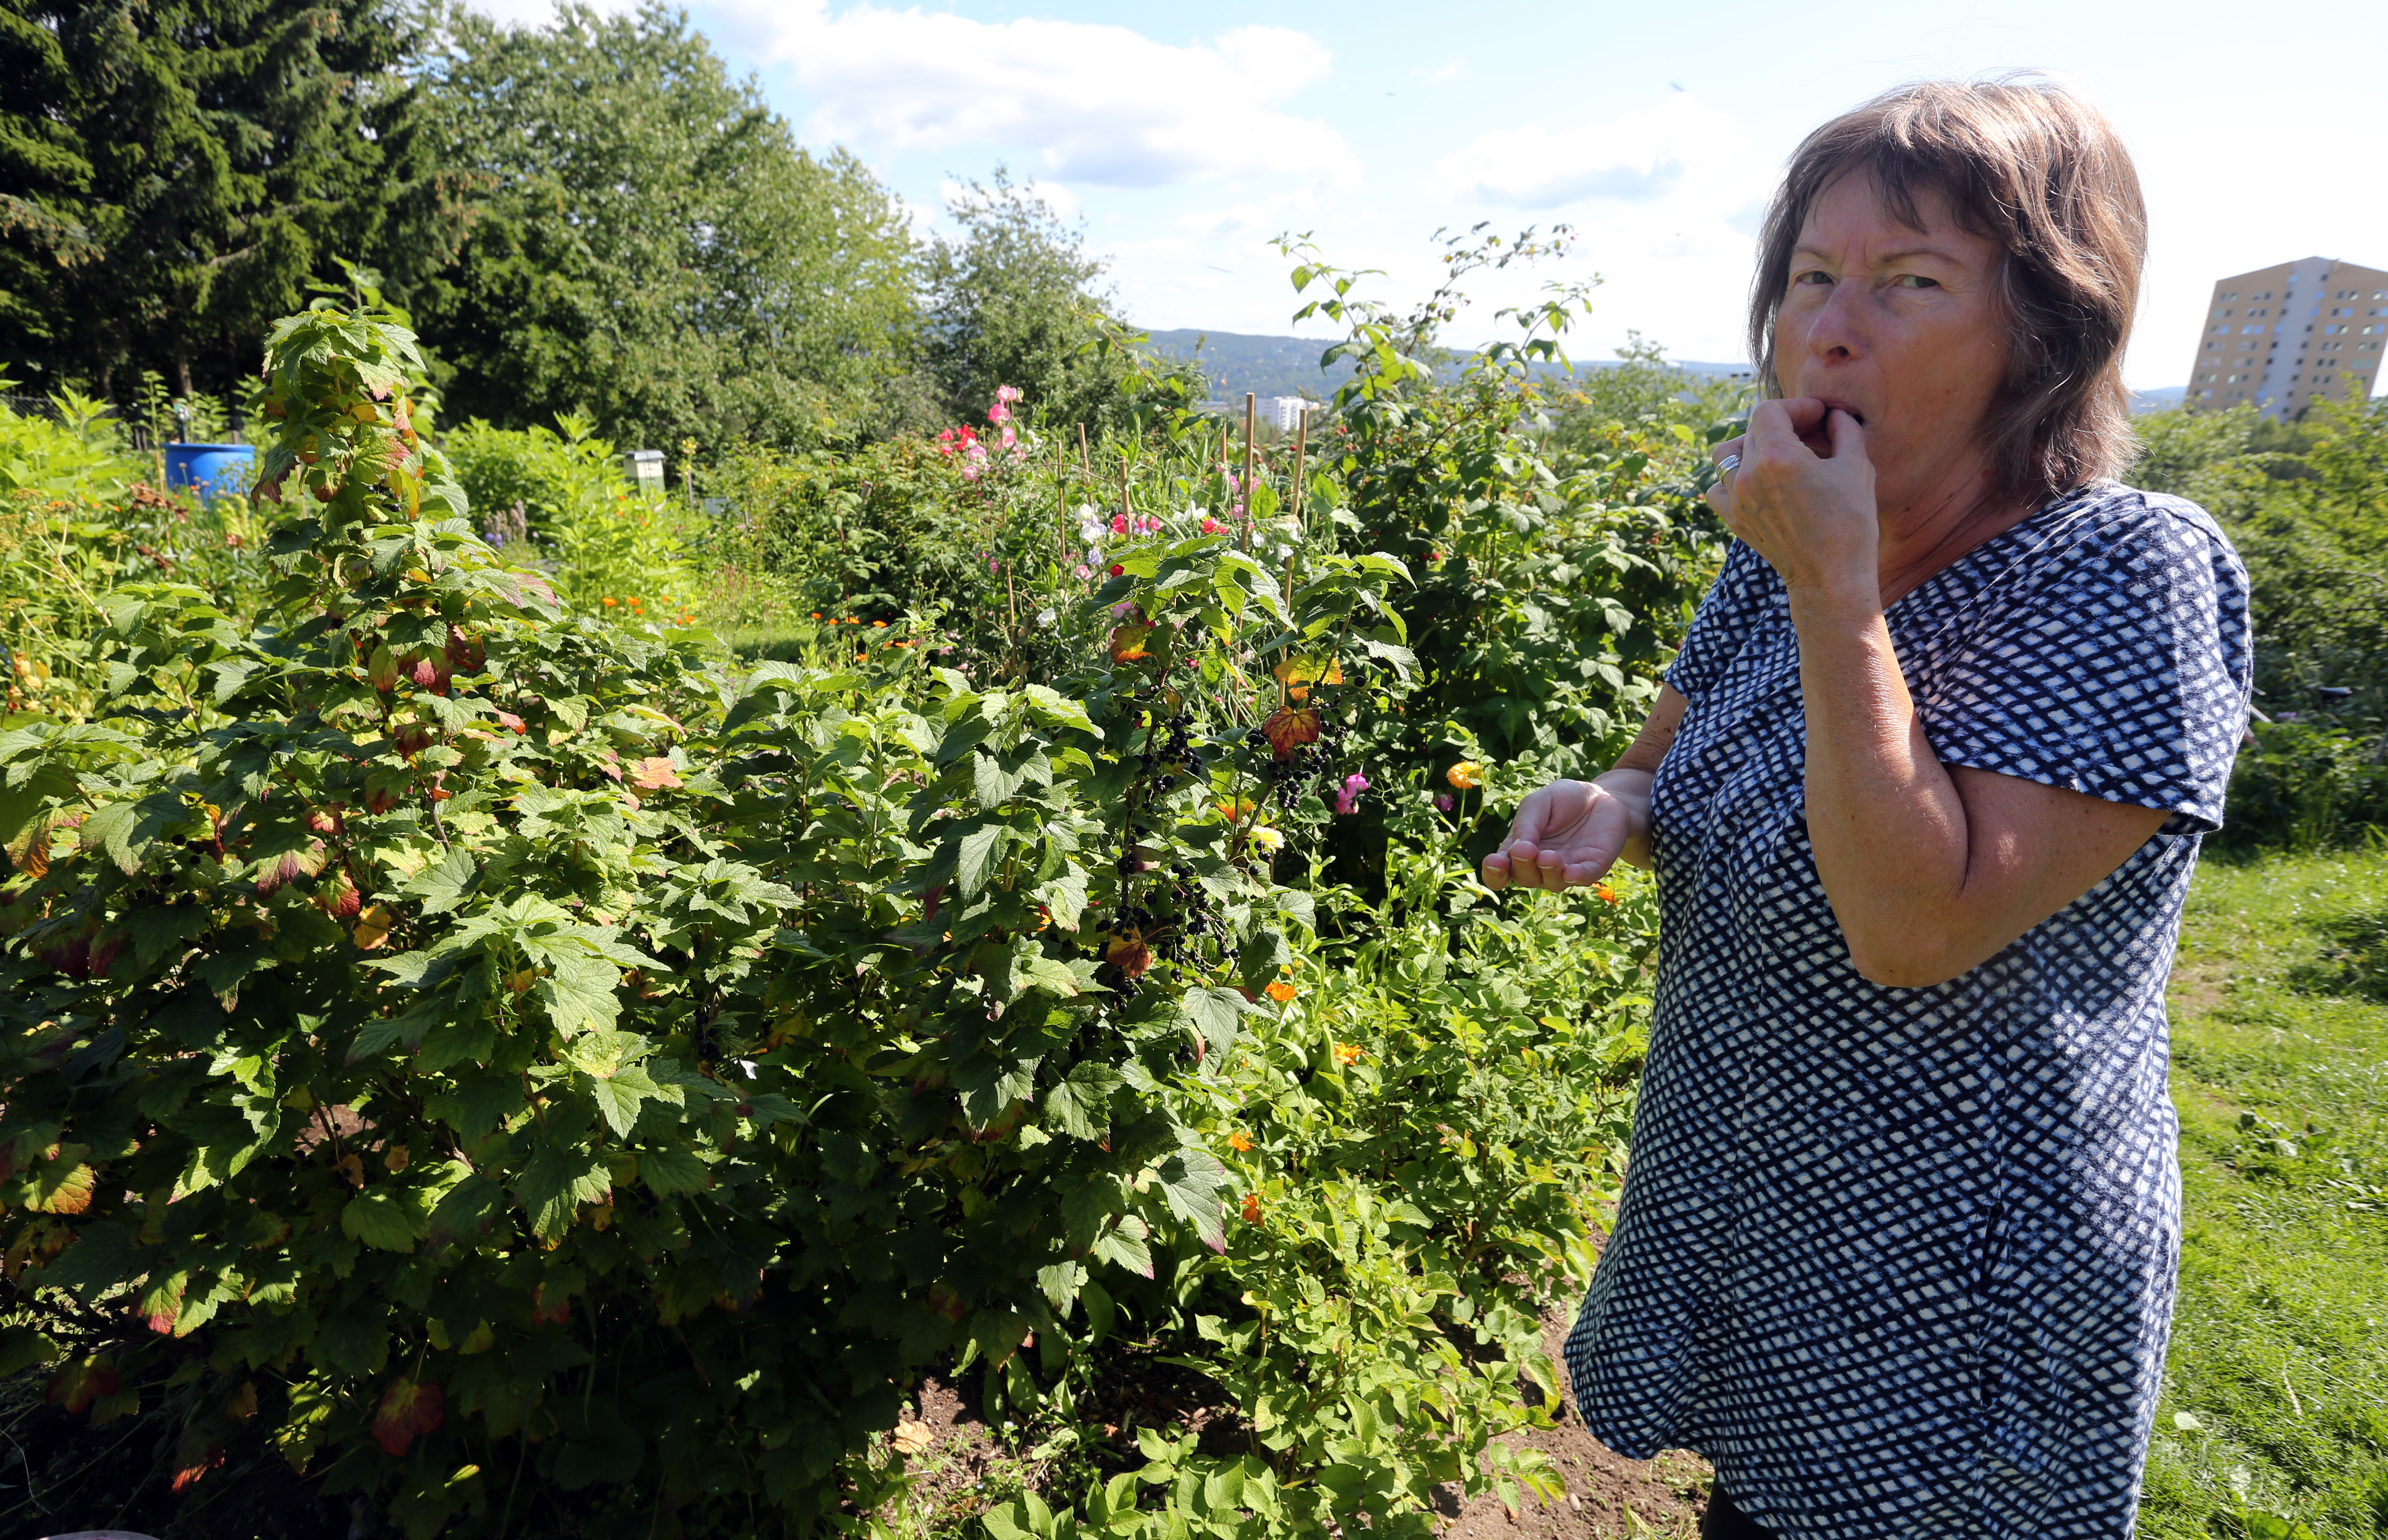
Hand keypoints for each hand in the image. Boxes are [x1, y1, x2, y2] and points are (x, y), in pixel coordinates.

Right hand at [1482, 777, 1644, 890]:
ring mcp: (1566, 869)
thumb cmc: (1564, 799)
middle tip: (1527, 850)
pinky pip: (1583, 878)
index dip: (1494, 872)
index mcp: (1520, 849)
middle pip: (1525, 877)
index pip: (1500, 870)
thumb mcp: (1540, 802)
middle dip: (1523, 866)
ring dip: (1548, 872)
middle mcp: (1540, 865)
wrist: (1602, 796)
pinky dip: (1577, 877)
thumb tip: (1517, 849)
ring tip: (1549, 856)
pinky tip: (1572, 872)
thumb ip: (1526, 823)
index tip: (1494, 861)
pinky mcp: (1592, 867)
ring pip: (1553, 883)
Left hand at [1707, 398, 1878, 602]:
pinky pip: (1717, 488)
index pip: (1770, 411)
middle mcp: (1748, 476)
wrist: (1831, 579)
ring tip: (1780, 452)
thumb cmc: (1851, 524)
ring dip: (1752, 445)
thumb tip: (1835, 415)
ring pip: (1727, 455)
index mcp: (1777, 458)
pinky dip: (1732, 478)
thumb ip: (1845, 430)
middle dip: (1784, 424)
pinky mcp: (1734, 520)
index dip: (1797, 407)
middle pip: (1754, 430)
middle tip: (1812, 433)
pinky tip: (1758, 481)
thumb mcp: (1858, 467)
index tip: (1819, 416)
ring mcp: (1736, 500)